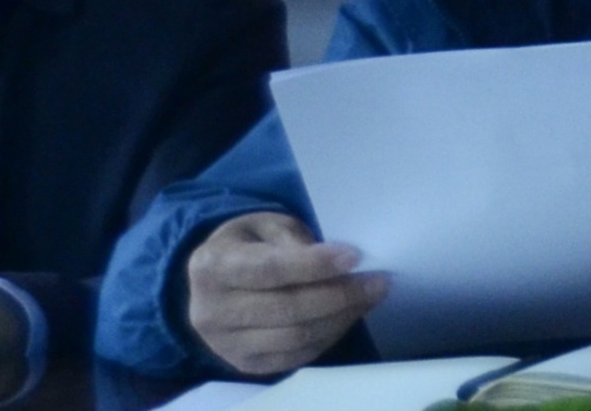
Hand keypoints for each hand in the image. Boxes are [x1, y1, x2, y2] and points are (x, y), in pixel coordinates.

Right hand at [185, 211, 389, 377]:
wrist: (211, 285)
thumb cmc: (246, 245)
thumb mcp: (264, 225)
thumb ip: (292, 239)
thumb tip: (334, 260)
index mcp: (212, 267)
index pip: (269, 270)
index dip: (315, 265)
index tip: (356, 257)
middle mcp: (211, 312)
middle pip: (287, 309)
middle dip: (340, 295)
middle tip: (379, 280)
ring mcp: (226, 345)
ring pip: (295, 337)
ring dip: (341, 318)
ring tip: (370, 297)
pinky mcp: (245, 364)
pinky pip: (295, 357)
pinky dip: (329, 336)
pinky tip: (349, 315)